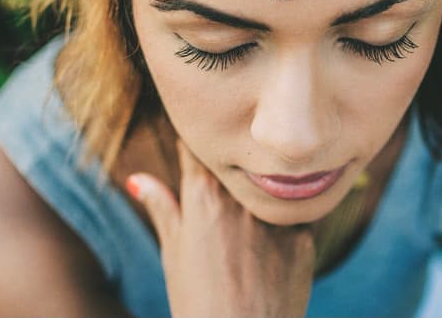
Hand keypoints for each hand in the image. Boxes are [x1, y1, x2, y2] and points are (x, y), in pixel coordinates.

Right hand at [125, 140, 315, 317]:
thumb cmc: (197, 301)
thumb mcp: (173, 253)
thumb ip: (162, 207)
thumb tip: (137, 178)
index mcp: (203, 195)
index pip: (199, 147)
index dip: (197, 143)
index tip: (199, 141)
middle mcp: (242, 198)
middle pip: (237, 165)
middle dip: (231, 169)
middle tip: (225, 198)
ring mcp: (276, 216)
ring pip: (269, 189)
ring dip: (259, 196)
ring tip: (246, 235)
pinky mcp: (304, 237)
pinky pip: (294, 218)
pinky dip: (283, 228)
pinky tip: (270, 257)